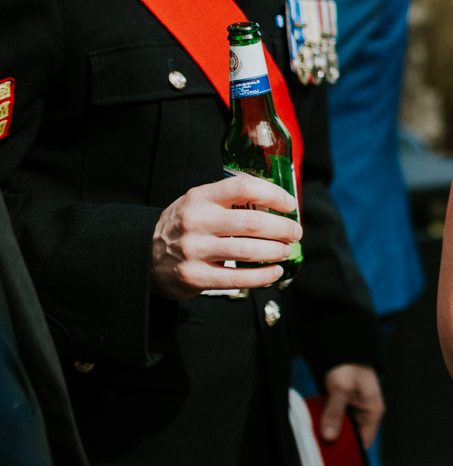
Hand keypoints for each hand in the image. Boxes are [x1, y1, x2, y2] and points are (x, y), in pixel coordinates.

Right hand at [150, 174, 301, 299]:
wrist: (144, 255)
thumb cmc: (184, 226)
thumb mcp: (199, 202)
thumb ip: (230, 200)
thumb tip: (278, 203)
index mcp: (200, 198)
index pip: (244, 187)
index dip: (274, 194)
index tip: (290, 204)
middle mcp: (196, 221)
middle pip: (253, 222)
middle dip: (283, 228)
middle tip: (295, 232)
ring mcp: (195, 250)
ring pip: (249, 251)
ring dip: (277, 251)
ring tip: (286, 250)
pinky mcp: (196, 277)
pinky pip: (239, 278)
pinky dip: (264, 276)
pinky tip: (275, 272)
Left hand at [321, 363, 383, 447]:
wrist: (343, 347)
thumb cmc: (350, 363)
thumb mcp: (340, 389)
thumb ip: (335, 414)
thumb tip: (330, 436)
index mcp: (373, 410)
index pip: (365, 441)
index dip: (351, 449)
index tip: (335, 453)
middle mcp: (365, 412)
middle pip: (352, 436)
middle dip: (337, 439)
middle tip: (323, 440)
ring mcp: (355, 408)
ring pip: (342, 428)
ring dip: (330, 429)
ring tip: (319, 429)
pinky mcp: (344, 405)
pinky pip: (336, 419)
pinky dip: (327, 421)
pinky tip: (319, 420)